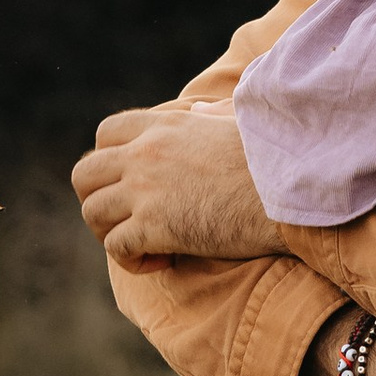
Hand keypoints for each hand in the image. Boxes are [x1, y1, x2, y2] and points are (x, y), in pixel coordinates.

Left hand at [71, 103, 275, 263]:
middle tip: (125, 218)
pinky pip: (116, 248)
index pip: (106, 133)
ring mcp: (145, 190)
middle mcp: (145, 154)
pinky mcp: (155, 227)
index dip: (107, 159)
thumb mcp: (236, 122)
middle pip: (84, 175)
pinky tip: (161, 261)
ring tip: (142, 245)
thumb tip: (200, 114)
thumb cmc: (274, 158)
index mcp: (163, 125)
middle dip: (96, 199)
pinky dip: (131, 261)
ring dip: (109, 233)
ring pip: (91, 212)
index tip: (129, 181)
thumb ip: (208, 117)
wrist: (291, 188)